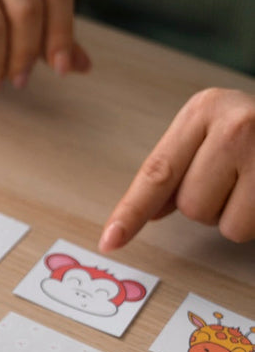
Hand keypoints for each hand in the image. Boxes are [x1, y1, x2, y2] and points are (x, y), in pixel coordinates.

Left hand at [100, 88, 254, 250]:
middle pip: (190, 206)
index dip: (131, 212)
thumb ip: (178, 170)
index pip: (157, 173)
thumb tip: (150, 211)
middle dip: (211, 205)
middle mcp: (237, 123)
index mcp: (204, 109)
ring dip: (239, 217)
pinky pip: (252, 227)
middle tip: (239, 179)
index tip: (110, 241)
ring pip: (225, 224)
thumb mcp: (215, 135)